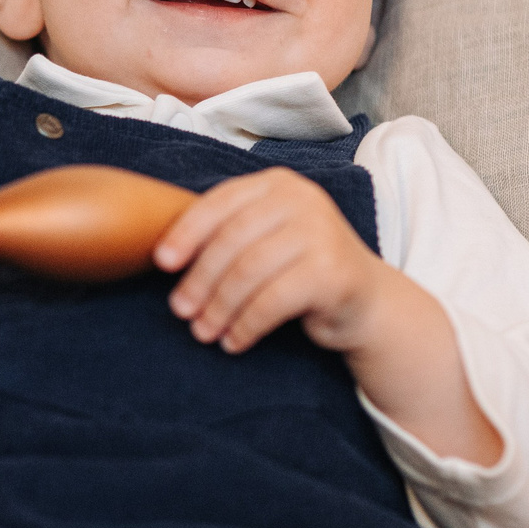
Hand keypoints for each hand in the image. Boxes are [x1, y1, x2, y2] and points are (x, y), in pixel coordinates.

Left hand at [154, 169, 501, 463]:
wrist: (366, 301)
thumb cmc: (300, 269)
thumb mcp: (265, 239)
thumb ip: (227, 234)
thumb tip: (163, 256)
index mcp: (277, 185)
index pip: (220, 203)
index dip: (186, 232)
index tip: (162, 264)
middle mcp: (302, 200)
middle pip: (232, 240)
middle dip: (200, 279)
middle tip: (180, 311)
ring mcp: (321, 233)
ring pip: (249, 272)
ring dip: (219, 308)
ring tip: (202, 333)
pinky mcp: (333, 272)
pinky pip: (273, 301)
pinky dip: (246, 325)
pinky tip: (233, 342)